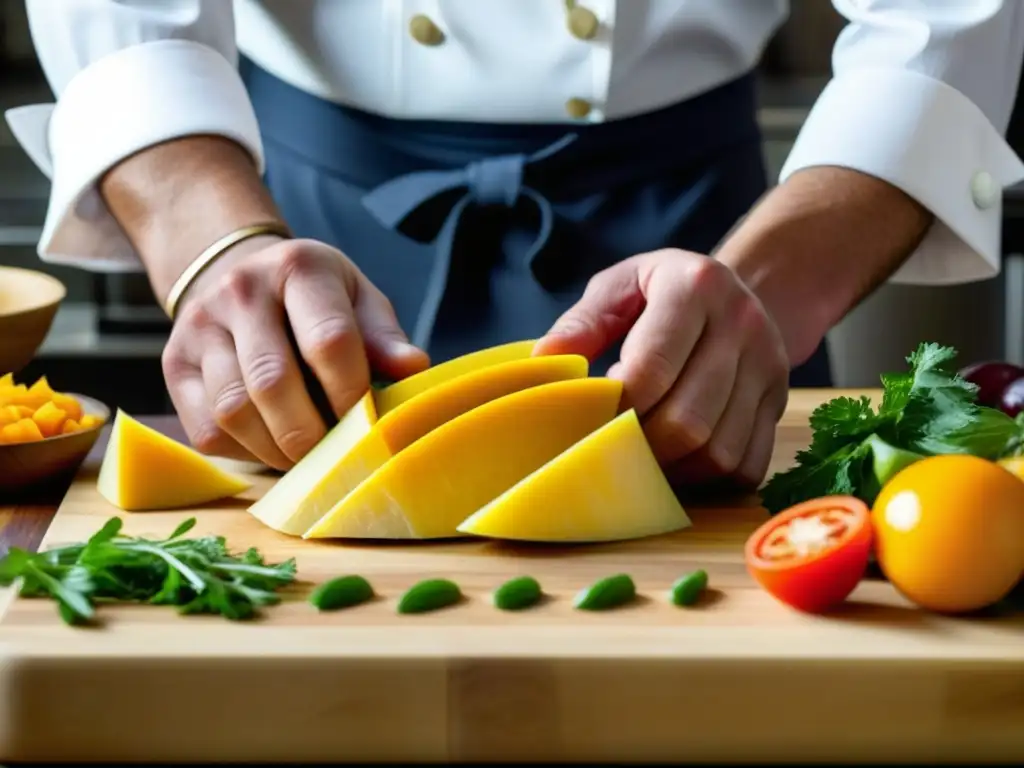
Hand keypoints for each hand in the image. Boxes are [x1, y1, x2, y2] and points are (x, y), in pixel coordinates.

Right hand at [161, 237, 429, 469]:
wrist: (239, 275)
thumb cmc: (315, 299)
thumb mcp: (358, 300)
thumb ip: (384, 337)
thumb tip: (413, 368)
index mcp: (299, 268)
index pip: (328, 341)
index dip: (351, 394)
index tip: (367, 424)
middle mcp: (241, 290)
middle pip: (273, 383)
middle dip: (312, 436)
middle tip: (336, 458)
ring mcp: (199, 327)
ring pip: (233, 412)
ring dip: (276, 451)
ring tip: (307, 457)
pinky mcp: (173, 364)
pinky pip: (206, 430)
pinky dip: (244, 452)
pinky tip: (270, 445)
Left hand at [533, 250, 789, 488]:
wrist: (744, 287)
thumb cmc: (663, 292)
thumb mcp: (620, 286)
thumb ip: (583, 322)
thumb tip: (545, 362)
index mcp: (696, 286)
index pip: (652, 367)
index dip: (617, 406)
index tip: (594, 415)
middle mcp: (742, 324)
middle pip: (688, 420)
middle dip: (641, 446)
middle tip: (612, 444)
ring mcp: (770, 367)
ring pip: (718, 451)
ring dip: (672, 469)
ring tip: (641, 453)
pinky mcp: (780, 402)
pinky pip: (746, 466)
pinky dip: (706, 478)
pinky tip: (677, 462)